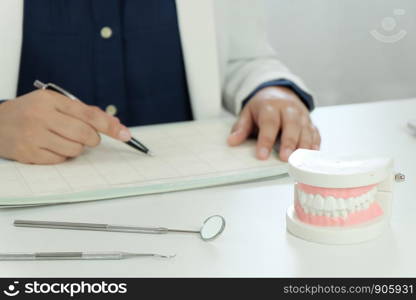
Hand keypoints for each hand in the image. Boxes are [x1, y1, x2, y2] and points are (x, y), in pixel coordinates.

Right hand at [0, 90, 131, 163]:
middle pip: (85, 134)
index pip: (89, 114)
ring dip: (76, 148)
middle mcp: (41, 116)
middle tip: (87, 137)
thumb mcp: (55, 103)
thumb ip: (84, 112)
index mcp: (51, 100)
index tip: (125, 134)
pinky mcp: (29, 153)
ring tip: (63, 139)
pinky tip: (51, 146)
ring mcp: (33, 136)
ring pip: (74, 149)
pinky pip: (60, 160)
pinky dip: (62, 155)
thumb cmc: (32, 112)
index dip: (110, 126)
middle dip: (92, 139)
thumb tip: (114, 123)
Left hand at [227, 86, 320, 161]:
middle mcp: (289, 109)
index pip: (269, 123)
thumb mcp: (247, 113)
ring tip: (300, 160)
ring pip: (306, 129)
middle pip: (291, 125)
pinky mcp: (310, 122)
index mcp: (271, 107)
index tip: (262, 155)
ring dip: (304, 145)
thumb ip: (241, 128)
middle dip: (289, 142)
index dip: (266, 140)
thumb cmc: (262, 107)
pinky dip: (315, 143)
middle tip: (285, 158)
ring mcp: (302, 116)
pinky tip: (313, 154)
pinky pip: (315, 132)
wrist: (279, 92)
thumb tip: (231, 141)